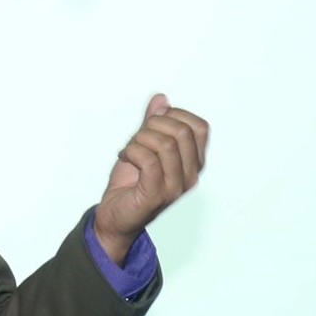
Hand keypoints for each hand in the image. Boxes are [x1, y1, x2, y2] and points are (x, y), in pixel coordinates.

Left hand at [95, 94, 208, 263]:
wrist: (115, 216)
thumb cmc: (131, 183)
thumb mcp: (142, 146)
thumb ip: (153, 123)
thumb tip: (161, 99)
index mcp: (193, 162)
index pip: (200, 127)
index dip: (175, 115)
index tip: (153, 123)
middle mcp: (190, 175)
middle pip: (182, 132)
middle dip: (153, 125)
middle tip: (137, 136)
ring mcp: (175, 187)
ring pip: (165, 144)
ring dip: (139, 139)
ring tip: (129, 149)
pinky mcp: (156, 194)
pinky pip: (148, 160)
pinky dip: (131, 152)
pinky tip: (124, 156)